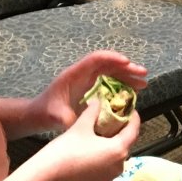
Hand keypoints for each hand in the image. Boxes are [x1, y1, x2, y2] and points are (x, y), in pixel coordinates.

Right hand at [21, 98, 141, 180]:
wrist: (44, 178)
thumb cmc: (64, 150)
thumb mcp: (80, 126)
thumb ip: (93, 112)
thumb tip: (98, 101)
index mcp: (119, 150)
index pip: (134, 130)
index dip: (133, 118)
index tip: (129, 109)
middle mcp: (119, 166)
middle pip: (126, 144)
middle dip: (121, 131)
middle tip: (113, 118)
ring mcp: (110, 177)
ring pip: (116, 156)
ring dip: (112, 145)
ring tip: (102, 133)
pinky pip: (107, 167)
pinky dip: (104, 157)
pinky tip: (93, 150)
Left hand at [31, 51, 148, 132]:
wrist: (37, 115)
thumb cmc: (46, 113)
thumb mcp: (56, 117)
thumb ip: (67, 119)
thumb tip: (82, 122)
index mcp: (74, 75)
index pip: (95, 59)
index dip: (112, 58)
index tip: (127, 63)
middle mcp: (83, 74)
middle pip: (108, 64)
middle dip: (127, 67)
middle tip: (143, 74)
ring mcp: (87, 80)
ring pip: (111, 72)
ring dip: (128, 76)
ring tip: (143, 83)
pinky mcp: (90, 87)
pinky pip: (109, 81)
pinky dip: (122, 84)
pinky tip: (132, 92)